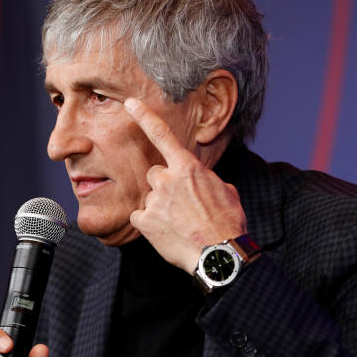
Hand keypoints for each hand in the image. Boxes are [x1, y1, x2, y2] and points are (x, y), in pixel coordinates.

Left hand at [124, 97, 246, 271]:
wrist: (218, 254)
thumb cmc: (227, 223)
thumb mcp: (225, 191)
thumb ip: (206, 179)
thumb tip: (200, 181)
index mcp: (188, 167)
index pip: (161, 134)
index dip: (144, 115)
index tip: (129, 102)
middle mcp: (167, 179)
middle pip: (155, 174)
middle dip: (164, 186)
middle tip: (181, 206)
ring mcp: (153, 200)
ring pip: (149, 197)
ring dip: (159, 206)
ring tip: (178, 223)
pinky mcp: (143, 220)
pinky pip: (140, 216)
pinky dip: (150, 224)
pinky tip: (167, 232)